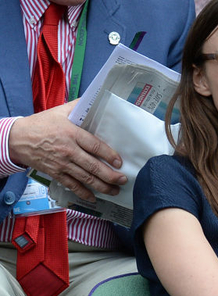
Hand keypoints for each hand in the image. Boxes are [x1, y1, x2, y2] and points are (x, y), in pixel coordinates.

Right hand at [8, 102, 126, 201]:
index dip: (109, 155)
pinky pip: (71, 185)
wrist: (17, 138)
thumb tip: (96, 98)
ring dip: (102, 186)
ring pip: (85, 178)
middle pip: (93, 166)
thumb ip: (79, 107)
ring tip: (115, 190)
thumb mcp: (61, 111)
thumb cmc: (41, 124)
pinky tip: (94, 198)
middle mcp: (68, 150)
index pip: (95, 146)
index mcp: (72, 133)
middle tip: (123, 179)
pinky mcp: (55, 173)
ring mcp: (61, 163)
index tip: (119, 162)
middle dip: (110, 175)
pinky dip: (83, 193)